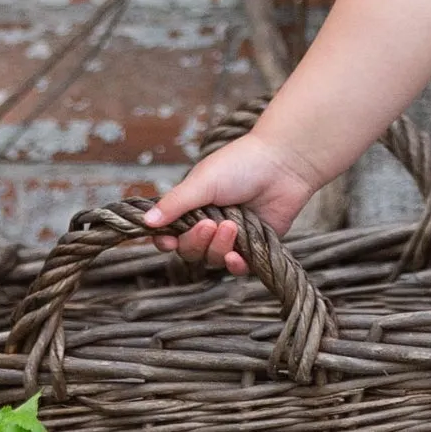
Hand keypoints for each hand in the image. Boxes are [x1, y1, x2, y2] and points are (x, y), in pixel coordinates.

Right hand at [142, 131, 323, 275]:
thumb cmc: (241, 165)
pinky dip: (235, 265)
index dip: (166, 241)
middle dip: (196, 241)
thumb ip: (175, 203)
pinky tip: (236, 257)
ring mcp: (232, 237)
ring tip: (232, 225)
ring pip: (212, 259)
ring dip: (219, 247)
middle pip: (189, 250)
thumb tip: (145, 222)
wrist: (284, 164)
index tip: (168, 240)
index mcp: (192, 207)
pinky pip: (238, 267)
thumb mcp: (202, 182)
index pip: (169, 234)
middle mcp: (209, 224)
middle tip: (210, 224)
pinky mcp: (254, 246)